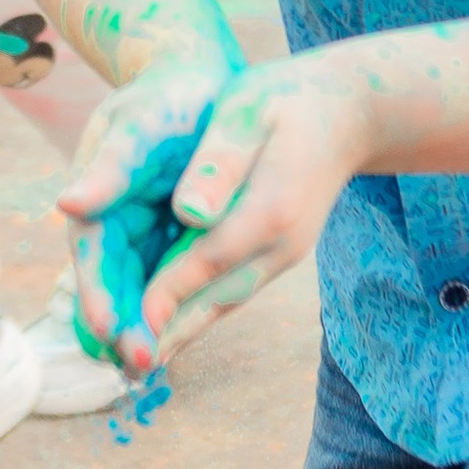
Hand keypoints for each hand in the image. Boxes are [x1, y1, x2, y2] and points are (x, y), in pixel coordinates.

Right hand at [57, 55, 238, 374]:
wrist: (196, 76)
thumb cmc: (166, 95)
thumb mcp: (138, 126)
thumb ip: (109, 169)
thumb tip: (68, 205)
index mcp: (97, 202)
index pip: (94, 263)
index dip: (100, 300)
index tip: (111, 336)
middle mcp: (114, 224)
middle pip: (113, 286)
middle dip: (123, 328)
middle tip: (141, 366)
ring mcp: (143, 232)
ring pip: (140, 289)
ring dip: (145, 326)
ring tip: (156, 365)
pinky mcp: (172, 234)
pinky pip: (169, 276)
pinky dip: (171, 304)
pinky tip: (184, 334)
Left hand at [113, 50, 378, 345]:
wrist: (347, 112)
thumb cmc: (286, 100)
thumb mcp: (248, 111)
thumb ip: (219, 162)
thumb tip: (188, 211)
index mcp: (271, 206)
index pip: (208, 258)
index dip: (166, 293)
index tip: (128, 325)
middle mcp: (281, 242)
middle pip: (216, 297)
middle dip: (167, 333)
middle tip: (122, 368)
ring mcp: (283, 254)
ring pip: (223, 302)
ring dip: (180, 333)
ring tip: (134, 363)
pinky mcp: (277, 255)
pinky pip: (230, 292)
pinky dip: (196, 315)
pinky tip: (167, 331)